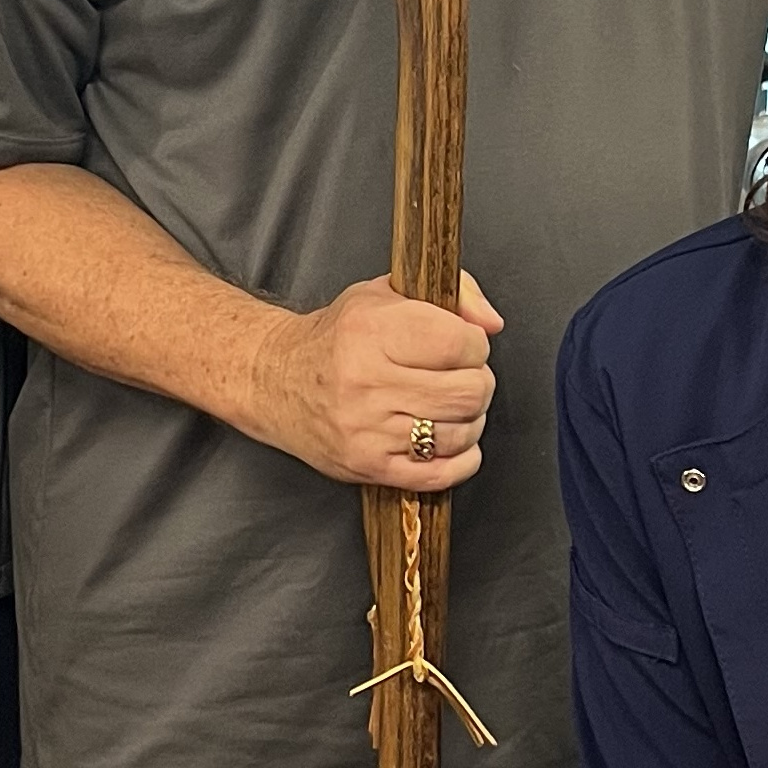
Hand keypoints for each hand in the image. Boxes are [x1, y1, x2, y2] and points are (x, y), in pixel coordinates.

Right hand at [250, 272, 501, 489]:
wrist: (275, 380)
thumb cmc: (338, 337)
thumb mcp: (387, 294)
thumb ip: (452, 295)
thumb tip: (491, 323)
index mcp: (373, 330)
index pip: (462, 344)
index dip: (475, 345)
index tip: (462, 345)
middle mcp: (368, 381)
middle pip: (469, 392)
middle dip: (477, 383)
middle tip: (460, 377)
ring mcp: (368, 429)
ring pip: (461, 433)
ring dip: (468, 420)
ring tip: (447, 406)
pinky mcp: (369, 466)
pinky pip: (441, 473)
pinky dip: (461, 458)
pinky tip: (447, 439)